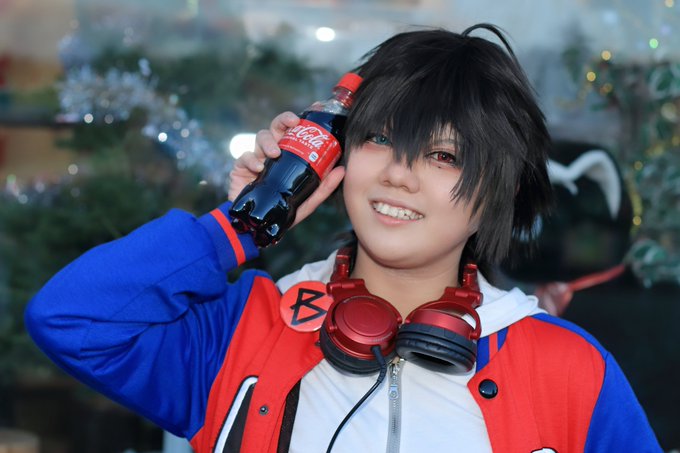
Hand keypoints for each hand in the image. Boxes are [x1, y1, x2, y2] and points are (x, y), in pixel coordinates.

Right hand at [228, 111, 344, 227]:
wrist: (258, 228)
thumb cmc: (283, 211)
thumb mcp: (307, 201)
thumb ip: (324, 187)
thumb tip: (341, 170)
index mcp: (288, 155)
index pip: (295, 131)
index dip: (303, 118)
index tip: (315, 108)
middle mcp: (273, 152)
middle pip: (277, 127)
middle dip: (284, 120)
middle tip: (293, 123)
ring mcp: (256, 158)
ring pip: (260, 137)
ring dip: (268, 142)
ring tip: (275, 153)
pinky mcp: (240, 169)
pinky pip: (244, 157)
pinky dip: (250, 161)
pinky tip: (258, 168)